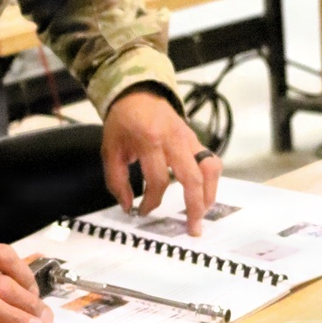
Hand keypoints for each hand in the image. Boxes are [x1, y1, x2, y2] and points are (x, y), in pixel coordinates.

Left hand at [102, 90, 220, 234]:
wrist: (137, 94)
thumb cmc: (122, 123)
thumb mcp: (110, 150)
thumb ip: (117, 180)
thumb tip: (128, 207)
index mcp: (149, 141)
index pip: (157, 180)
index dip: (151, 202)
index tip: (141, 212)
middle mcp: (174, 140)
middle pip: (192, 177)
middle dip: (194, 207)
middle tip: (192, 229)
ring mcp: (189, 139)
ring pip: (210, 169)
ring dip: (209, 194)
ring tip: (201, 214)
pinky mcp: (196, 140)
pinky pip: (211, 161)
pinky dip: (210, 181)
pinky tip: (203, 195)